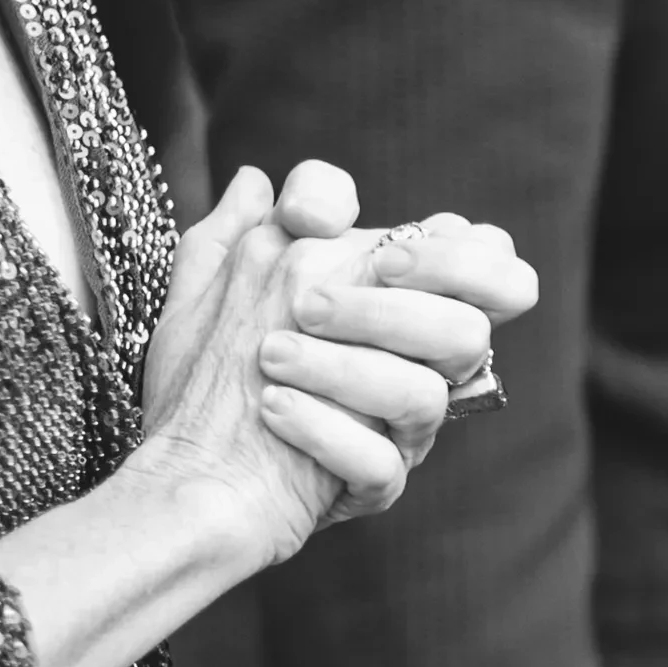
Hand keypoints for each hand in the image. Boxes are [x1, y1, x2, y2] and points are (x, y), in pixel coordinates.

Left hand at [129, 161, 539, 566]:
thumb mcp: (212, 289)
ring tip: (269, 358)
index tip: (376, 258)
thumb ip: (244, 228)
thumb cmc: (205, 376)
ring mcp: (397, 432)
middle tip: (309, 306)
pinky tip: (273, 409)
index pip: (489, 263)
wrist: (178, 474)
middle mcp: (414, 367)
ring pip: (425, 397)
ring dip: (345, 368)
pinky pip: (381, 466)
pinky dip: (326, 432)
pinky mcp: (371, 487)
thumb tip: (257, 179)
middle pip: (470, 328)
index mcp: (400, 306)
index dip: (456, 255)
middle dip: (392, 311)